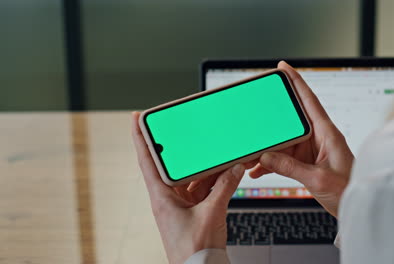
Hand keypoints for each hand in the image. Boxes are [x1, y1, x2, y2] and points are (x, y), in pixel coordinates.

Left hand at [131, 112, 247, 263]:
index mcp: (162, 197)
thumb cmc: (193, 250)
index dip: (140, 137)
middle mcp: (168, 198)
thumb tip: (234, 169)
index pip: (147, 160)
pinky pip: (203, 187)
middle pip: (172, 164)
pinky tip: (225, 171)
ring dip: (204, 166)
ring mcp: (181, 203)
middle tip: (183, 127)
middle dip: (180, 147)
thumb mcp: (212, 214)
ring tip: (217, 153)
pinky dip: (214, 179)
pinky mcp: (194, 209)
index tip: (137, 118)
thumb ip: (224, 188)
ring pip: (191, 176)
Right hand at [250, 61, 354, 216]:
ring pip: (282, 141)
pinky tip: (258, 170)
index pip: (309, 100)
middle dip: (270, 120)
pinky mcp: (305, 162)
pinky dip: (269, 163)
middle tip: (252, 116)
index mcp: (327, 133)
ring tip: (249, 155)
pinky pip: (283, 157)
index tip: (283, 67)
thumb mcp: (318, 178)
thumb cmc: (348, 190)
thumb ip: (290, 167)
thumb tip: (266, 156)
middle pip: (290, 120)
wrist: (356, 207)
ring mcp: (310, 149)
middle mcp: (318, 137)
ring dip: (266, 148)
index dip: (296, 81)